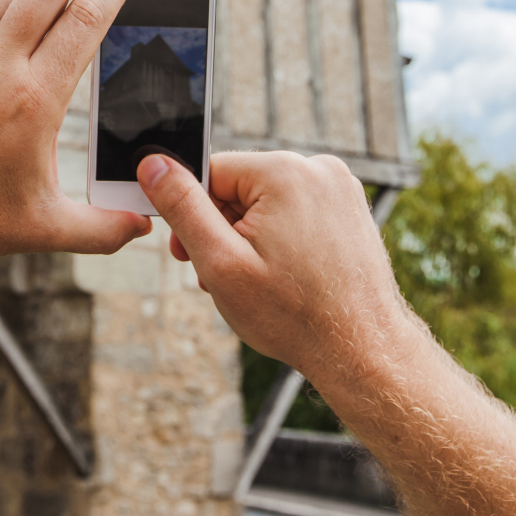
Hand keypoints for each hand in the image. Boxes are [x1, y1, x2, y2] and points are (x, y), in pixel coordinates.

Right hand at [135, 150, 408, 382]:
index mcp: (284, 172)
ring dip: (250, 237)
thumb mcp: (221, 262)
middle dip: (223, 229)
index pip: (210, 172)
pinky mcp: (349, 208)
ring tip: (255, 283)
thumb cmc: (294, 316)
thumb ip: (182, 207)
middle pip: (239, 186)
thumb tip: (152, 164)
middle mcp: (317, 168)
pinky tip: (283, 275)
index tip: (190, 254)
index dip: (193, 214)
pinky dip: (280, 237)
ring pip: (266, 201)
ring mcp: (339, 187)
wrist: (362, 351)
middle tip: (222, 278)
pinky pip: (295, 210)